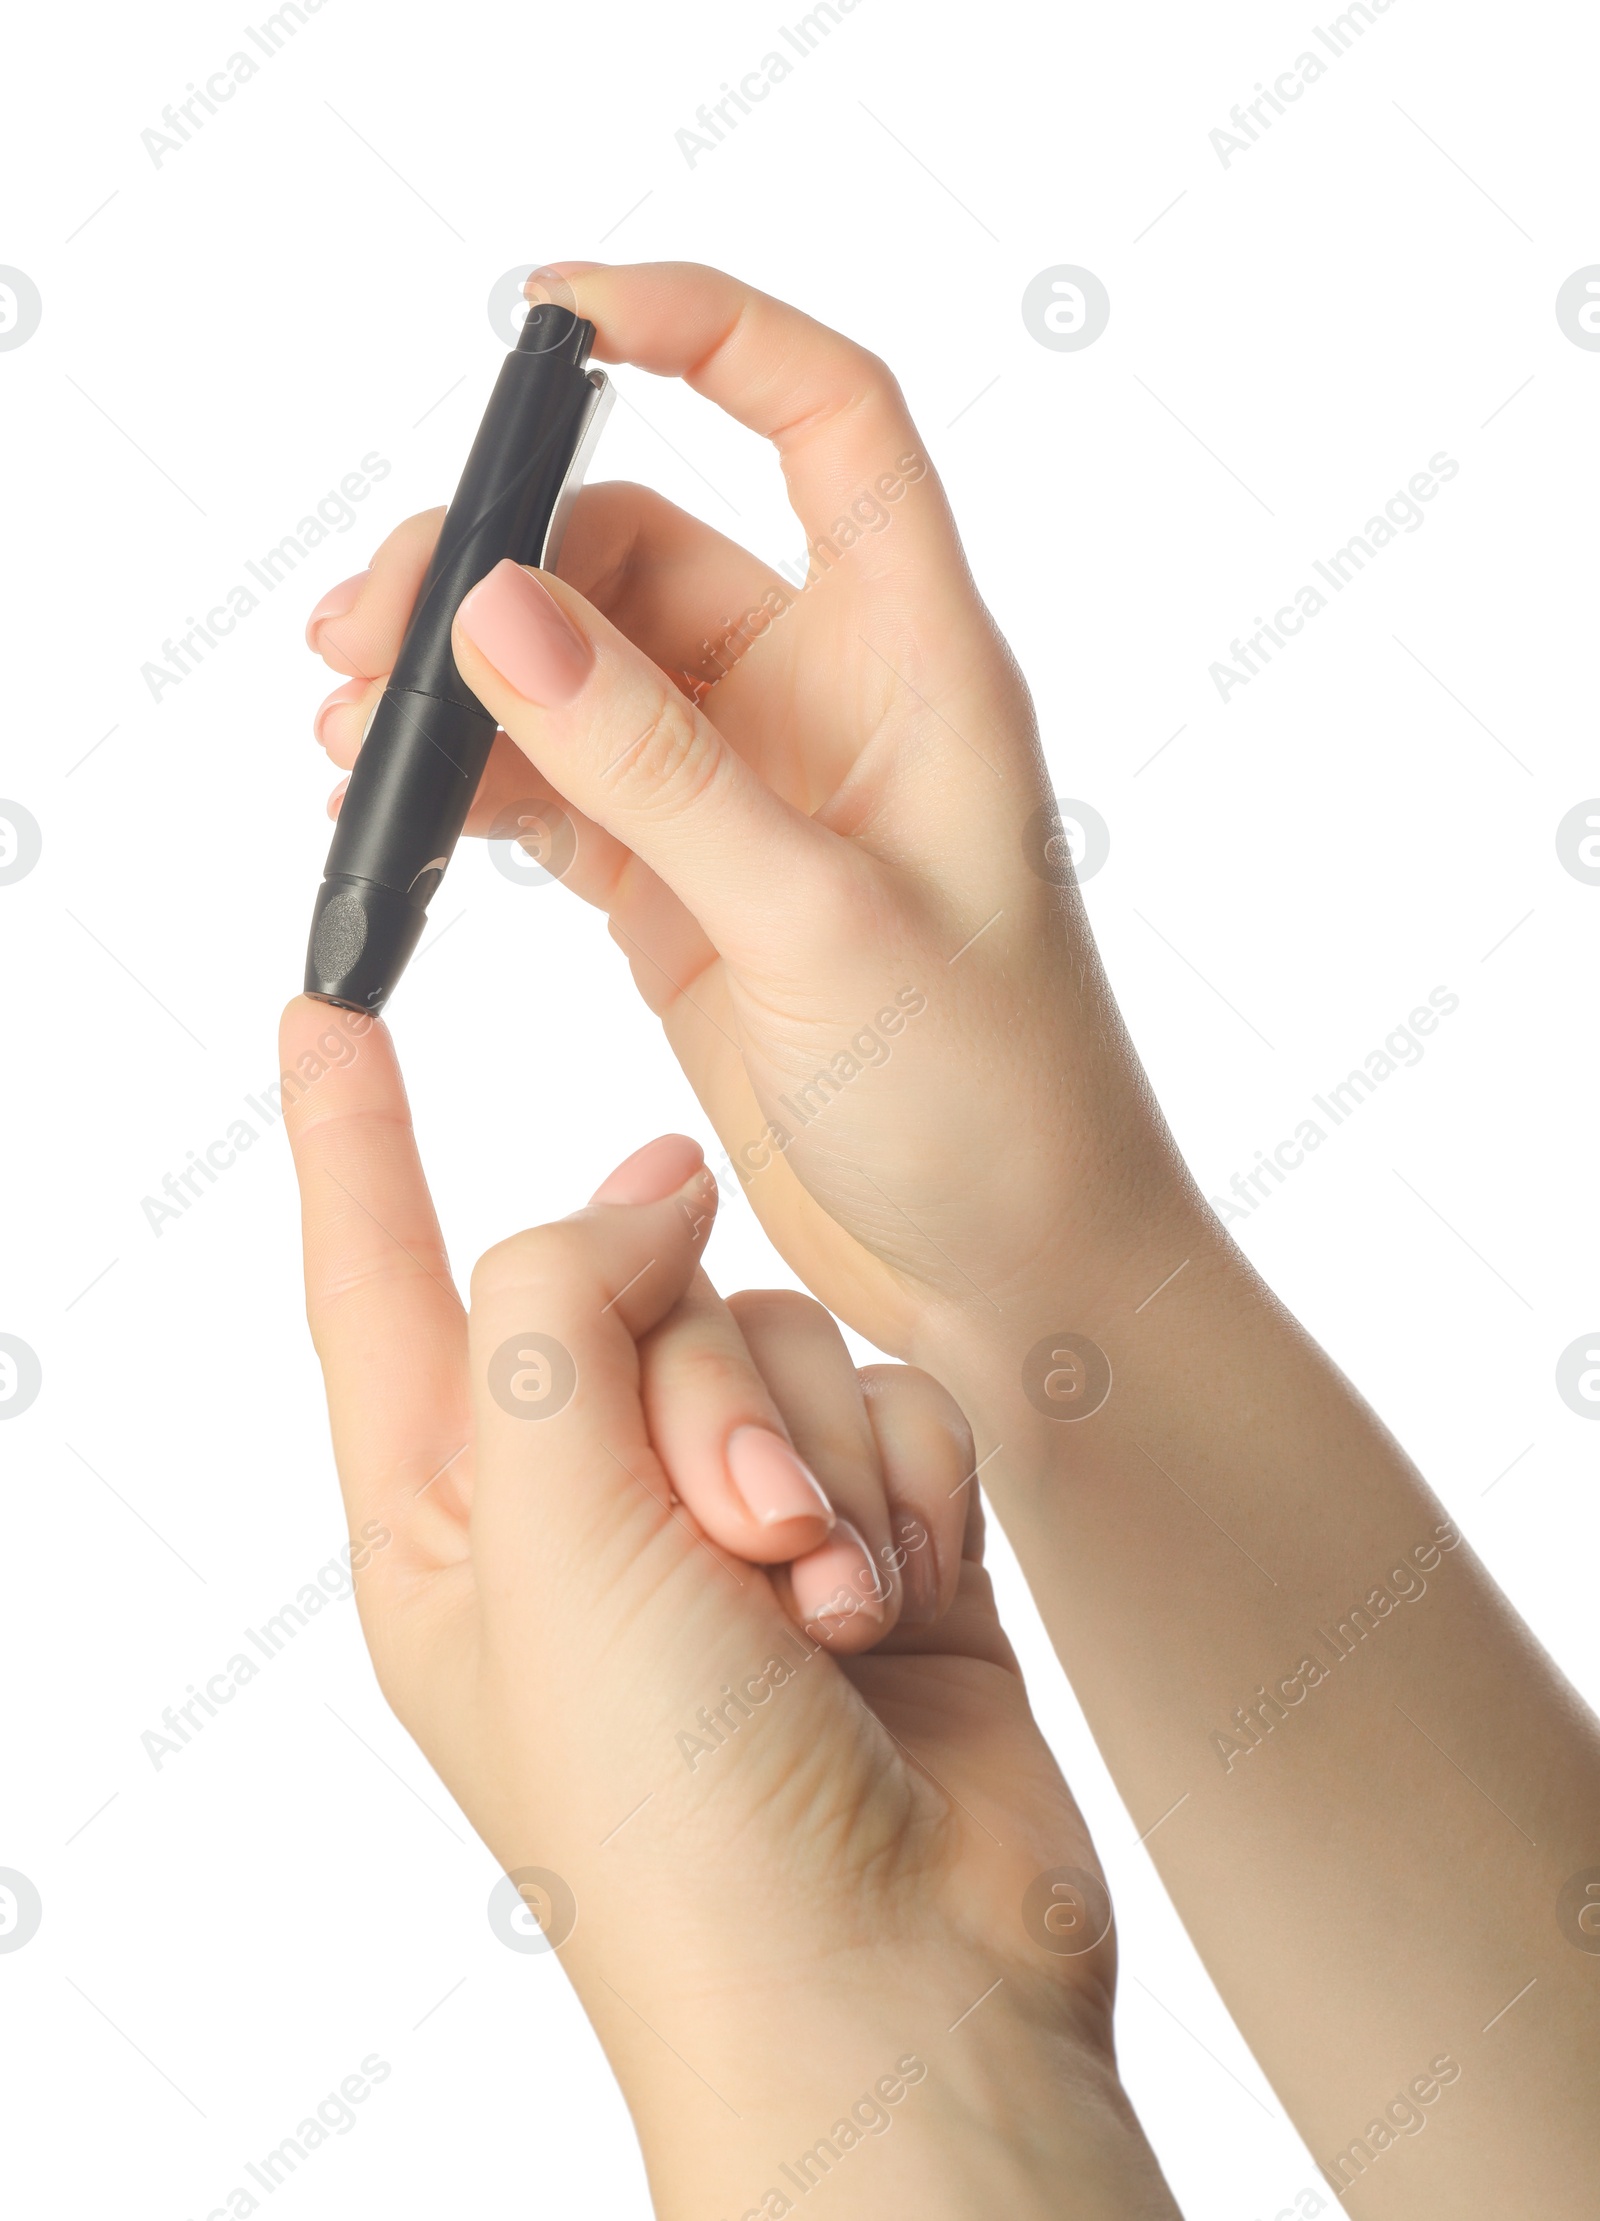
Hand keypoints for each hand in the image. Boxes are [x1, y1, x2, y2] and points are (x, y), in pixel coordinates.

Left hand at [278, 994, 1177, 2220]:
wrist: (894, 1986)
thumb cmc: (673, 1818)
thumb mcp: (548, 1534)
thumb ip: (567, 1305)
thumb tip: (650, 1181)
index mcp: (454, 1519)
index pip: (380, 1283)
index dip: (350, 1143)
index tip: (321, 1016)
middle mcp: (588, 1508)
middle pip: (637, 1291)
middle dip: (706, 1395)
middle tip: (738, 1542)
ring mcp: (736, 1525)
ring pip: (781, 1334)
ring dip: (823, 1461)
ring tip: (826, 1608)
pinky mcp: (874, 1539)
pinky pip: (895, 1398)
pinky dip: (909, 1490)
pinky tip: (905, 1608)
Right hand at [305, 260, 1189, 1371]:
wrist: (1020, 1274)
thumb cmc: (995, 1100)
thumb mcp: (817, 923)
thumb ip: (655, 768)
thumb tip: (494, 614)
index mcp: (914, 661)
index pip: (823, 416)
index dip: (703, 329)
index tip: (551, 311)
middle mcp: (829, 703)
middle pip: (640, 553)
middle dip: (495, 567)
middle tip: (367, 636)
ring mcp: (751, 798)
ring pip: (581, 675)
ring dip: (465, 687)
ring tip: (353, 741)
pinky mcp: (691, 891)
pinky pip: (563, 792)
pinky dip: (477, 788)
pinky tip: (403, 814)